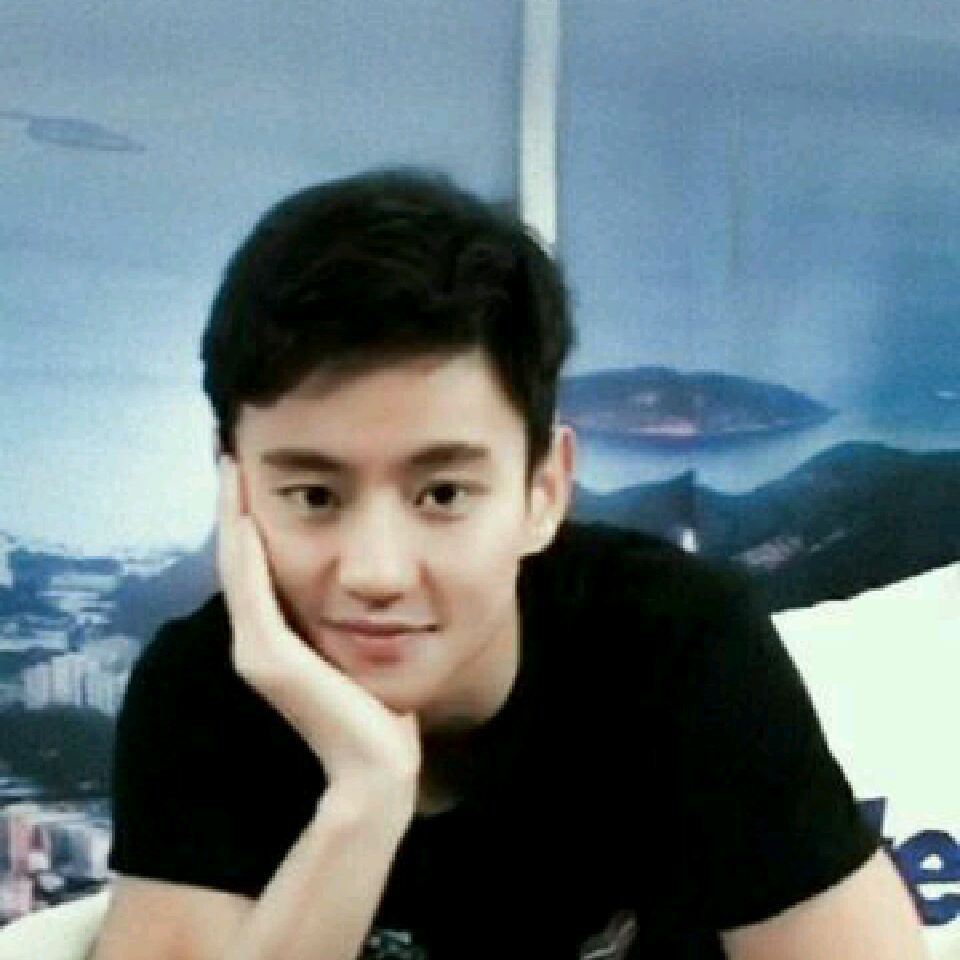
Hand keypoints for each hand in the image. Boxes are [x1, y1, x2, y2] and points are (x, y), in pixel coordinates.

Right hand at [216, 455, 421, 798]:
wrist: (378, 766)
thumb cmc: (381, 713)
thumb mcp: (364, 652)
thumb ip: (355, 621)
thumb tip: (379, 593)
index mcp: (278, 641)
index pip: (257, 568)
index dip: (249, 521)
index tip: (254, 477)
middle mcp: (257, 642)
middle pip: (239, 559)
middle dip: (234, 507)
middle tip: (232, 457)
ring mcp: (256, 648)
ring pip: (237, 564)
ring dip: (231, 513)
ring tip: (230, 466)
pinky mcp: (264, 654)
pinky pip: (250, 583)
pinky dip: (243, 543)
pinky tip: (241, 506)